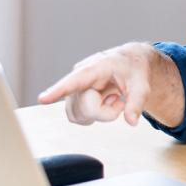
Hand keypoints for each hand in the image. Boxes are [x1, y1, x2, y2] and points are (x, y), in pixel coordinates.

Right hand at [37, 42, 156, 126]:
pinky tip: (104, 102)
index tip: (42, 99)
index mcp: (97, 68)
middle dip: (105, 112)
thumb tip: (131, 121)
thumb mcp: (142, 85)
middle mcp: (80, 77)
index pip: (76, 80)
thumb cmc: (134, 70)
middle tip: (119, 99)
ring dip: (100, 114)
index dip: (58, 90)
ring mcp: (75, 88)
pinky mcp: (74, 98)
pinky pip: (78, 118)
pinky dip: (94, 116)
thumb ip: (137, 103)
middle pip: (83, 108)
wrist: (130, 64)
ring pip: (78, 115)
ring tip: (112, 97)